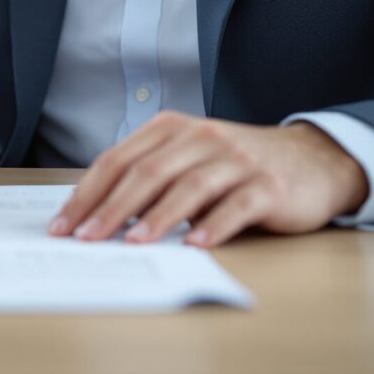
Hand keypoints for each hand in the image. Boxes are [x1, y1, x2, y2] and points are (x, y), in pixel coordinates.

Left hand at [51, 113, 369, 247]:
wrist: (311, 160)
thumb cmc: (236, 166)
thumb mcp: (188, 159)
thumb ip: (150, 177)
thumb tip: (97, 216)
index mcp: (171, 129)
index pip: (118, 160)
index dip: (87, 193)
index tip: (62, 224)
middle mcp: (200, 138)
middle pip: (146, 172)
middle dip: (110, 208)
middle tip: (86, 238)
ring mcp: (235, 160)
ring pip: (187, 187)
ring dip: (157, 217)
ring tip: (134, 242)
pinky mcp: (267, 185)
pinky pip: (236, 205)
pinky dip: (214, 225)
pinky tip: (195, 244)